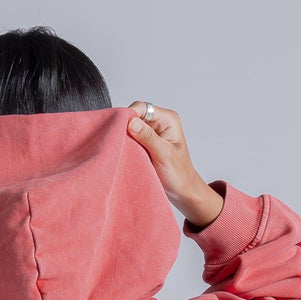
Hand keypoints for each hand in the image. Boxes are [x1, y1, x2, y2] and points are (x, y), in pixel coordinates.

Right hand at [125, 101, 223, 229]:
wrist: (182, 191)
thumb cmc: (179, 174)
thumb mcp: (163, 154)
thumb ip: (148, 137)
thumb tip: (131, 122)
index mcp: (168, 119)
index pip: (143, 108)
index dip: (129, 115)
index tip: (119, 129)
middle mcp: (159, 122)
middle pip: (135, 115)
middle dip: (125, 126)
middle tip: (118, 141)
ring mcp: (152, 132)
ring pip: (131, 126)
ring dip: (124, 136)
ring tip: (120, 148)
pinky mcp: (145, 143)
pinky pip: (131, 138)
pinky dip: (125, 144)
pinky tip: (123, 152)